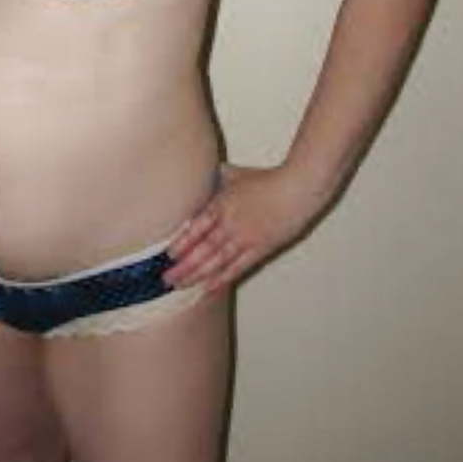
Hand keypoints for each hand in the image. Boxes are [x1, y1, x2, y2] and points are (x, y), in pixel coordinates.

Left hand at [164, 163, 322, 293]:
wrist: (296, 189)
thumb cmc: (267, 179)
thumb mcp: (236, 174)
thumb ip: (217, 177)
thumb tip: (203, 173)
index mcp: (221, 204)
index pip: (196, 228)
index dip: (181, 243)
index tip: (167, 255)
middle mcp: (230, 224)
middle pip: (202, 249)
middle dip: (183, 266)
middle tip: (166, 279)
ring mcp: (244, 239)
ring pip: (216, 262)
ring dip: (197, 276)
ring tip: (181, 286)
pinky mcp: (259, 249)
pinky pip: (237, 268)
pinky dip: (221, 279)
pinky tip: (208, 288)